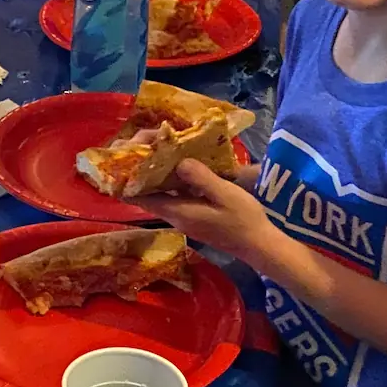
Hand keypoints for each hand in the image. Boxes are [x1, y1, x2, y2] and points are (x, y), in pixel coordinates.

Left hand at [131, 159, 277, 264]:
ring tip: (162, 145)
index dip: (127, 177)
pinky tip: (182, 162)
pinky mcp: (192, 214)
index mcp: (177, 211)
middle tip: (150, 142)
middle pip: (146, 192)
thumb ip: (201, 178)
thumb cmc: (243, 219)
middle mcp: (174, 215)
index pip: (138, 197)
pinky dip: (173, 178)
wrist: (258, 244)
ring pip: (160, 192)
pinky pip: (174, 194)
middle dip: (143, 167)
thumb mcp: (224, 195)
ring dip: (157, 171)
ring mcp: (183, 216)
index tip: (131, 153)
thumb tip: (179, 162)